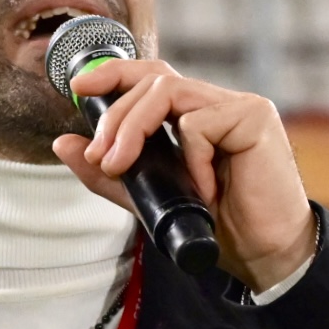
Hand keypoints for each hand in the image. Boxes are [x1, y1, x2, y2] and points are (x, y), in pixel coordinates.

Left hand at [54, 59, 318, 293]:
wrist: (264, 255)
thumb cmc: (217, 225)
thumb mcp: (148, 197)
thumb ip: (108, 173)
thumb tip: (63, 144)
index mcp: (194, 114)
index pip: (150, 76)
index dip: (113, 73)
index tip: (77, 88)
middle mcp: (215, 102)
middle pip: (153, 80)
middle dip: (115, 116)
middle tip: (99, 157)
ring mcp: (237, 106)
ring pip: (169, 92)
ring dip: (133, 127)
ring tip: (121, 165)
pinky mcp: (255, 117)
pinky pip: (199, 124)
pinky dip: (190, 159)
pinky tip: (203, 191)